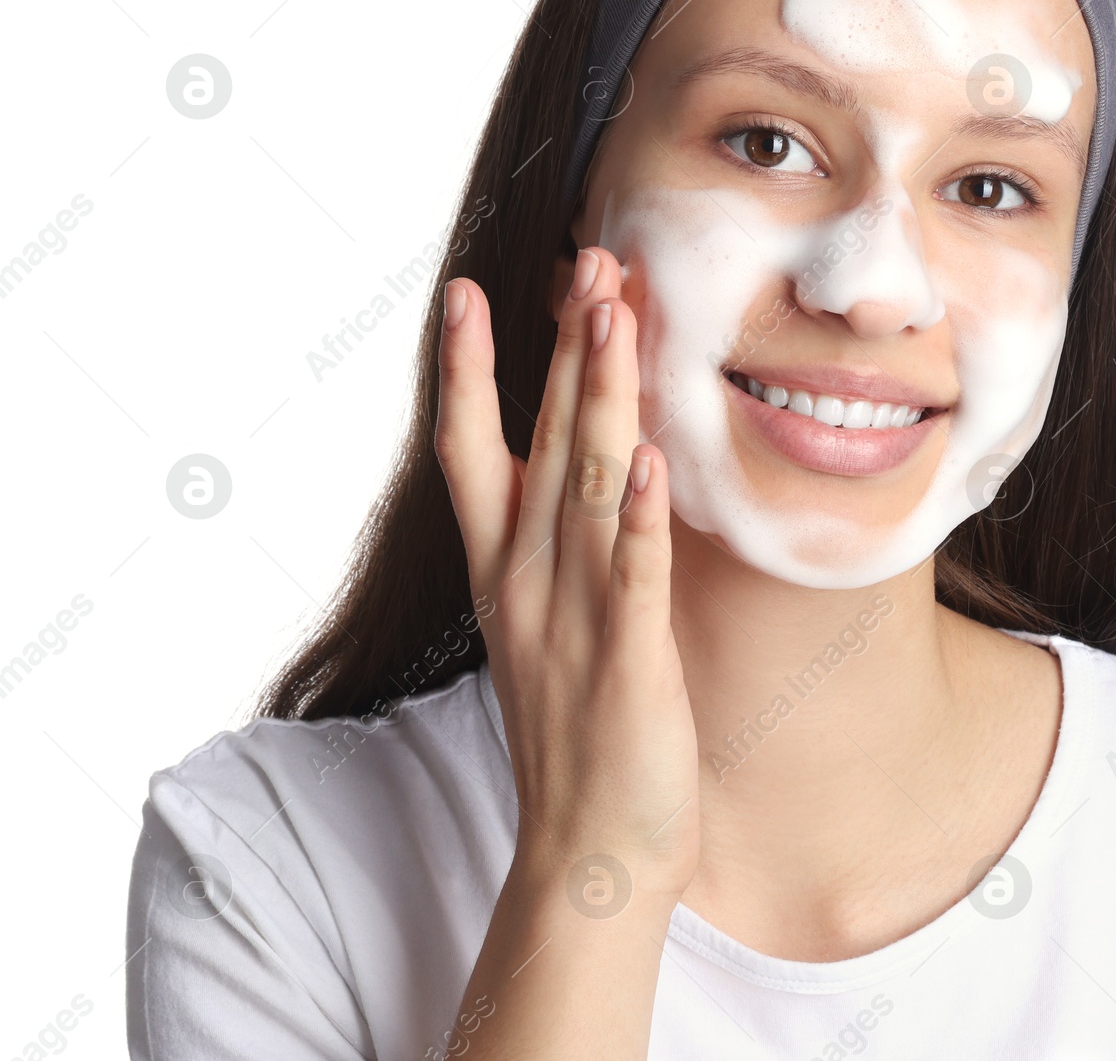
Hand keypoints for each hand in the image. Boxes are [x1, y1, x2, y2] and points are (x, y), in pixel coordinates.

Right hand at [433, 248, 699, 911]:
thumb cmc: (579, 731)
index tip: (466, 292)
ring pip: (582, 486)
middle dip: (560, 350)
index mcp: (504, 571)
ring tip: (611, 314)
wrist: (589, 855)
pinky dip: (637, 516)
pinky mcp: (627, 661)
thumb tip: (594, 463)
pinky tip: (646, 456)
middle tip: (583, 262)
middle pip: (536, 444)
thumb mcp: (550, 621)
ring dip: (597, 397)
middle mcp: (525, 583)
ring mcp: (571, 620)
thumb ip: (562, 544)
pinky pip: (632, 575)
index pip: (470, 450)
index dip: (466, 370)